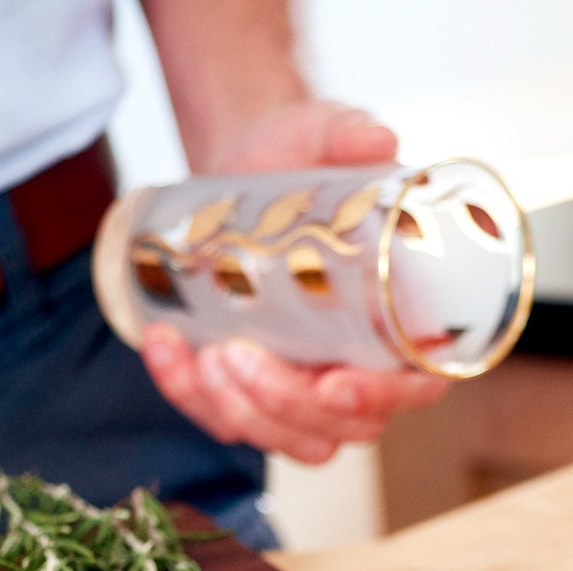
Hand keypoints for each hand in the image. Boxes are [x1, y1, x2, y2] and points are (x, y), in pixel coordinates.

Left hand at [138, 102, 451, 464]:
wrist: (237, 168)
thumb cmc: (296, 160)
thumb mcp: (319, 134)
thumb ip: (348, 131)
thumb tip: (376, 137)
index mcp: (397, 323)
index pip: (409, 388)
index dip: (378, 400)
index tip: (333, 382)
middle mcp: (357, 368)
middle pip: (336, 428)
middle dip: (283, 405)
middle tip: (235, 354)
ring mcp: (300, 388)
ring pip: (282, 438)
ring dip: (237, 410)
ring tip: (200, 353)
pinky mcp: (245, 389)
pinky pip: (219, 417)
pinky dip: (184, 391)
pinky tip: (162, 343)